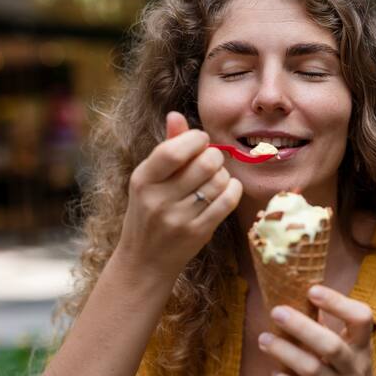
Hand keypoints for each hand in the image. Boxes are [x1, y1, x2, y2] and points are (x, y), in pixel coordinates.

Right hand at [113, 111, 242, 278]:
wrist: (145, 261)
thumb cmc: (148, 212)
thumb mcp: (148, 179)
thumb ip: (166, 147)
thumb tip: (176, 114)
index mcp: (143, 180)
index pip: (174, 150)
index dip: (196, 139)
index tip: (200, 141)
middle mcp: (158, 199)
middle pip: (205, 163)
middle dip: (214, 156)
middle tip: (210, 162)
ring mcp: (178, 219)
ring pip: (220, 181)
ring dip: (223, 175)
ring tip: (213, 180)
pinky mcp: (197, 233)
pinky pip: (228, 201)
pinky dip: (232, 190)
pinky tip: (226, 190)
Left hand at [257, 285, 375, 375]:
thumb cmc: (350, 368)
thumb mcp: (351, 347)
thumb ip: (328, 326)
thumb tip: (295, 295)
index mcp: (361, 344)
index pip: (361, 318)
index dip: (338, 303)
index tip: (312, 290)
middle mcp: (354, 366)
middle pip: (330, 345)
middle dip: (301, 327)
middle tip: (276, 312)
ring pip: (312, 370)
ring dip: (285, 352)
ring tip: (264, 339)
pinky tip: (275, 373)